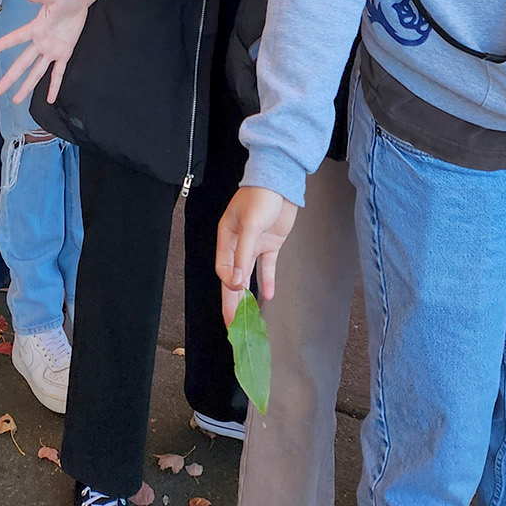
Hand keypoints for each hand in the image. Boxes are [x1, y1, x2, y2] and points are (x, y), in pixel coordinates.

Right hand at [0, 0, 114, 104]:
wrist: (78, 1)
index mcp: (35, 28)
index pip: (17, 37)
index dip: (5, 43)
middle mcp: (40, 42)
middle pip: (22, 62)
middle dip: (10, 77)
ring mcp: (51, 50)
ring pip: (36, 72)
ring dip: (27, 86)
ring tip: (16, 99)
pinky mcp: (64, 53)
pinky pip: (58, 72)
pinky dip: (54, 85)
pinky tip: (50, 98)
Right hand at [217, 186, 298, 321]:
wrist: (281, 181)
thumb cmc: (261, 196)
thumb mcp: (250, 224)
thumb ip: (242, 252)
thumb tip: (236, 280)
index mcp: (227, 236)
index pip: (224, 268)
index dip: (230, 283)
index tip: (238, 292)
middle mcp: (238, 243)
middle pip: (233, 277)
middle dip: (232, 300)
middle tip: (233, 324)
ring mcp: (255, 244)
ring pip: (248, 275)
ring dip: (248, 294)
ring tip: (248, 315)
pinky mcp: (270, 244)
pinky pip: (266, 267)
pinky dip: (267, 281)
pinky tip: (268, 295)